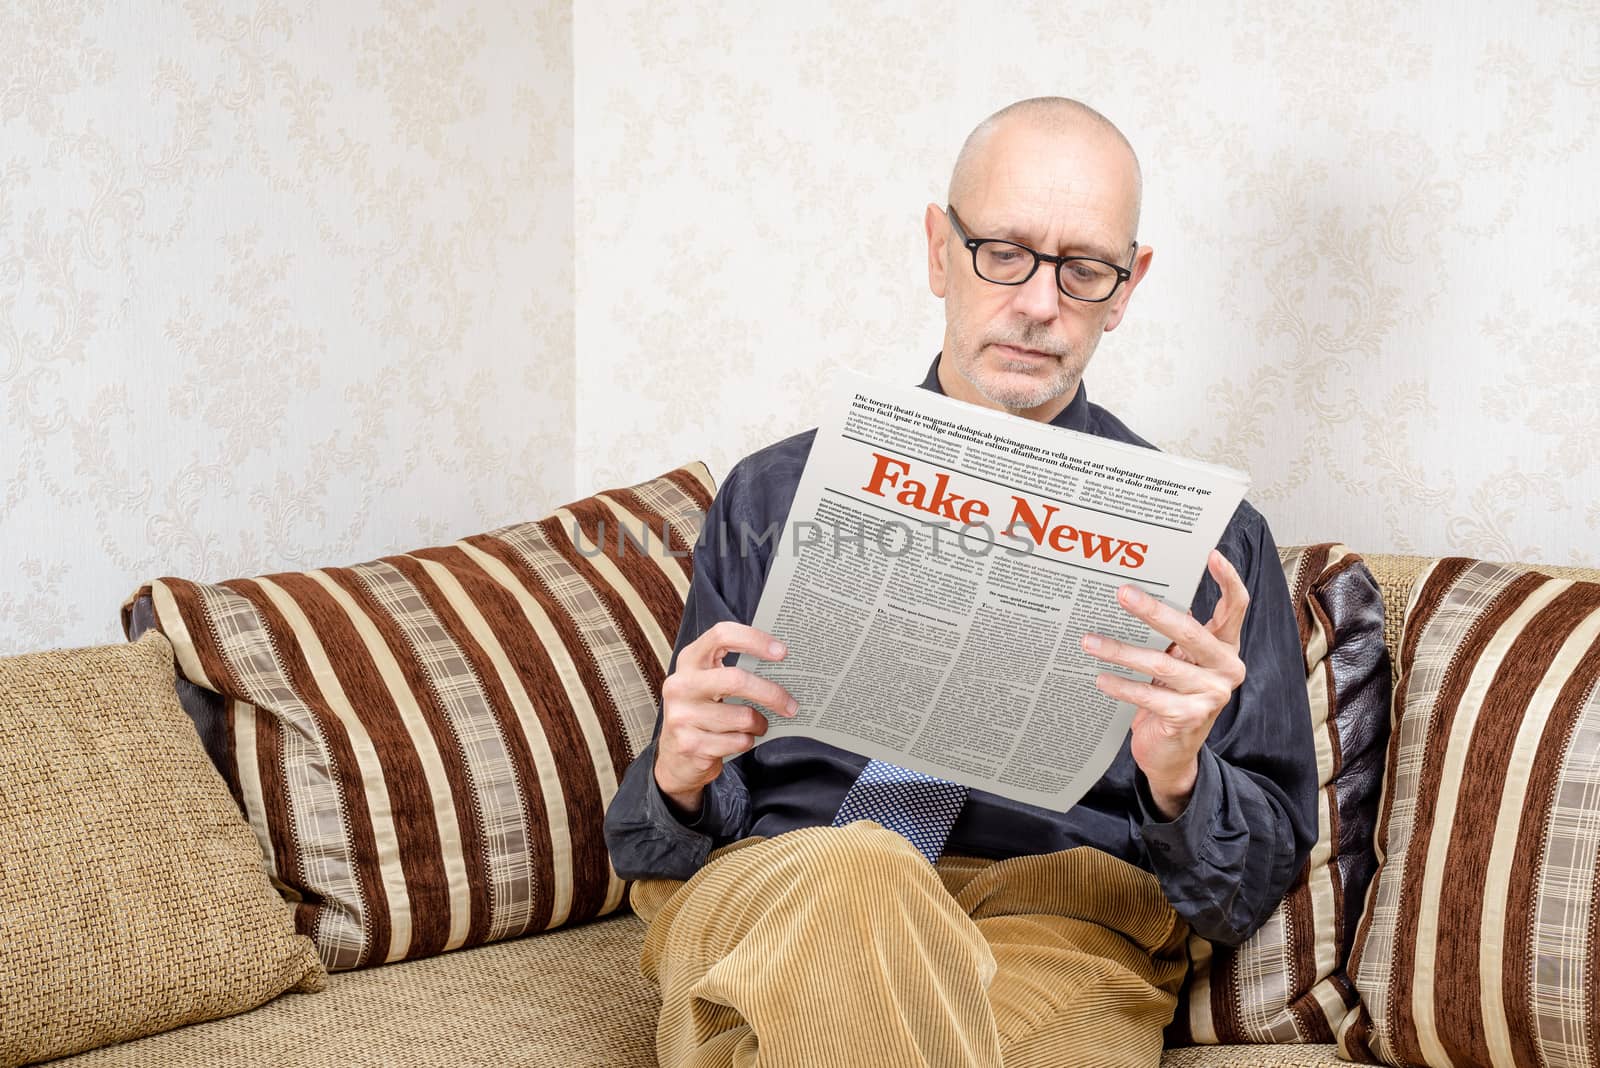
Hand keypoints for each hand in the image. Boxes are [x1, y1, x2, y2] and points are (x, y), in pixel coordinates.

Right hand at [653, 621, 797, 817]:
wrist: (675, 757)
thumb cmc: (702, 712)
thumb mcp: (709, 683)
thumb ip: (733, 668)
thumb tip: (781, 660)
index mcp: (689, 661)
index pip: (721, 635)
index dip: (754, 639)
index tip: (781, 652)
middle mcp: (681, 685)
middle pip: (737, 680)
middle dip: (771, 694)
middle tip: (791, 705)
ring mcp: (682, 715)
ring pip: (743, 717)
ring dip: (759, 724)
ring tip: (758, 726)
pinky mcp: (690, 744)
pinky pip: (738, 741)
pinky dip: (747, 742)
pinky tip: (738, 740)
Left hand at [1082, 550, 1248, 819]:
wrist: (1172, 752)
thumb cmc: (1171, 694)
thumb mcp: (1179, 660)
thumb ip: (1174, 632)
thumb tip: (1137, 591)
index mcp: (1226, 647)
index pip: (1236, 607)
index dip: (1228, 579)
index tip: (1211, 554)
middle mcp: (1227, 668)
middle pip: (1191, 632)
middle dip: (1153, 611)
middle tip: (1122, 594)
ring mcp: (1212, 695)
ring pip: (1161, 665)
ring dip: (1121, 651)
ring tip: (1089, 641)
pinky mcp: (1190, 718)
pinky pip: (1149, 696)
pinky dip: (1122, 686)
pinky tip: (1100, 678)